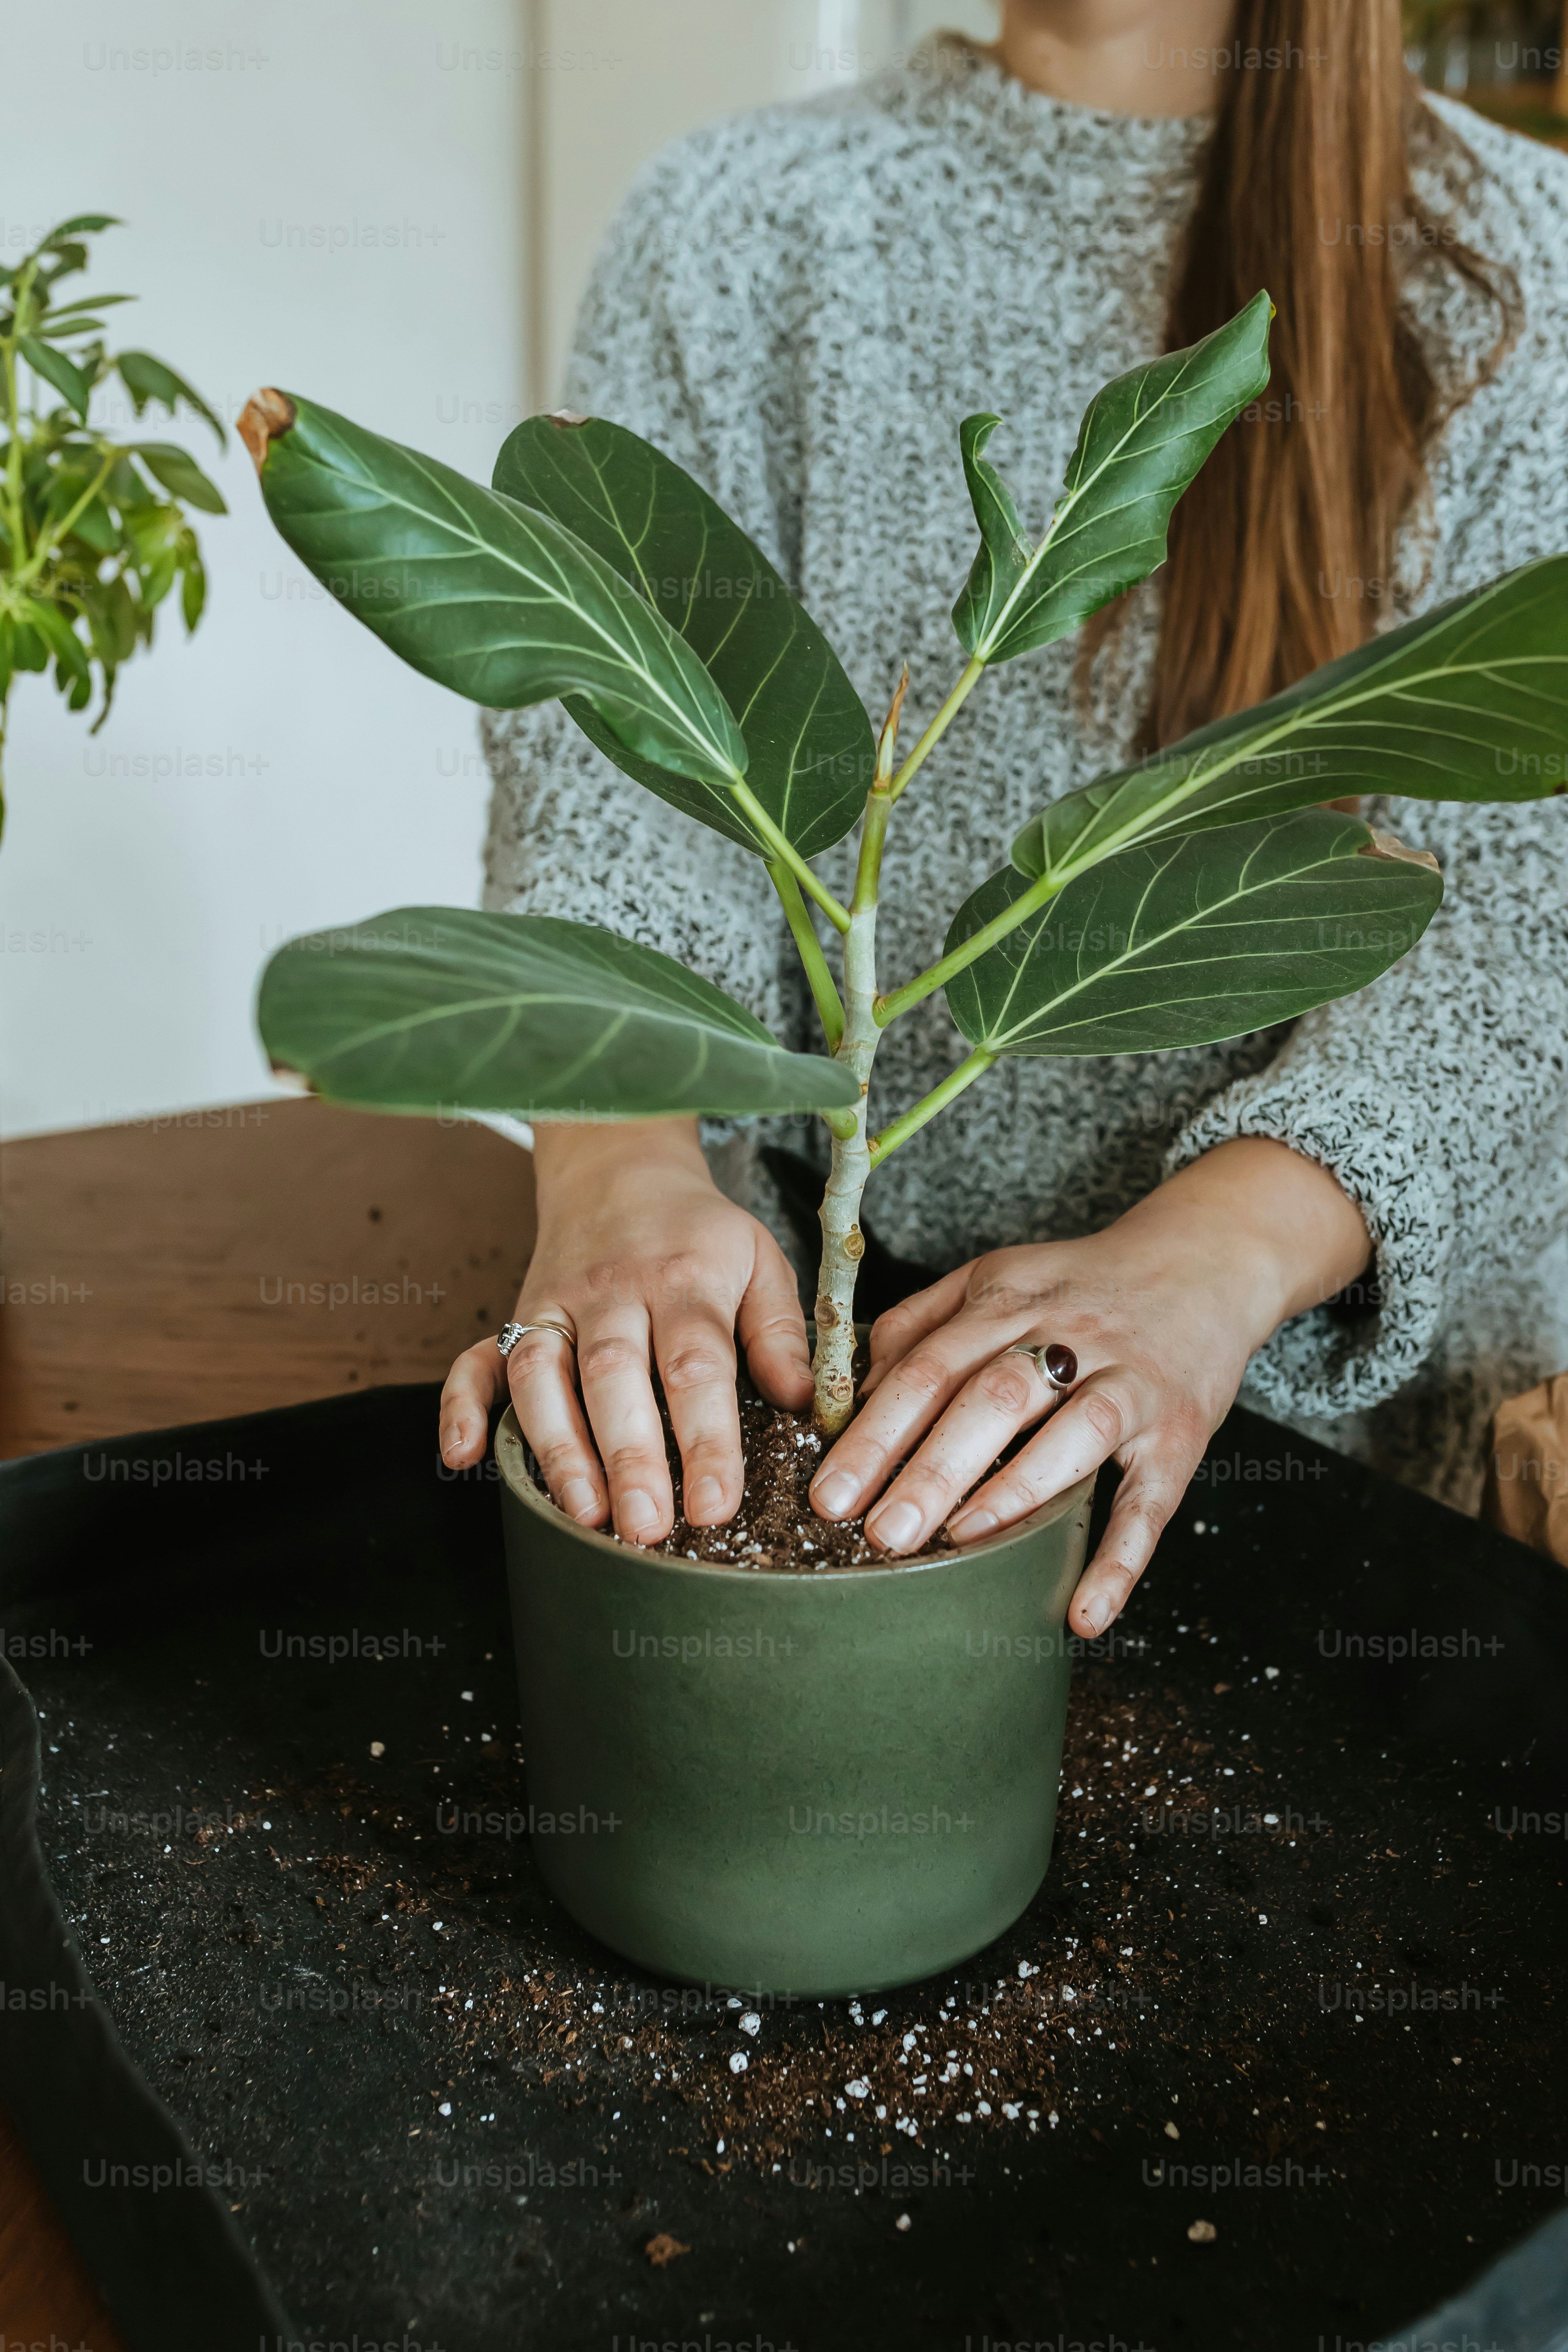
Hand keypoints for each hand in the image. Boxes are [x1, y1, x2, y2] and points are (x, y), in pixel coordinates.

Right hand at [438, 1119, 810, 1543]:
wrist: (620, 1166)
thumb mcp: (759, 1259)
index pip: (696, 1367)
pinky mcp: (516, 1315)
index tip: (714, 1505)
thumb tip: (800, 1402)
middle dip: (629, 1457)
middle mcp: (613, 1292)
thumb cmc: (699, 1232)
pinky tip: (463, 1456)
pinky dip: (460, 1405)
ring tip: (584, 1514)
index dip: (704, 1440)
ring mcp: (555, 1304)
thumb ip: (781, 1331)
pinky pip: (477, 1358)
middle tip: (647, 1527)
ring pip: (543, 1375)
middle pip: (615, 1376)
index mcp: (684, 1278)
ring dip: (558, 1447)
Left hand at [808, 1139, 1368, 1636]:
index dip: (876, 1431)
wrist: (1206, 1260)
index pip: (929, 1367)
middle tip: (880, 1533)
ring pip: (1075, 1436)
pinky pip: (1151, 1503)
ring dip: (1014, 1493)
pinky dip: (1120, 1561)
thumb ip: (922, 1324)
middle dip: (930, 1469)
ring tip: (956, 1543)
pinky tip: (1084, 1612)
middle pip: (992, 1398)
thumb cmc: (1082, 1285)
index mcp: (1009, 1303)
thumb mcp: (996, 1277)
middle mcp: (1070, 1338)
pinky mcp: (1180, 1434)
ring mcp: (1131, 1386)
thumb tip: (853, 1389)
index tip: (830, 1492)